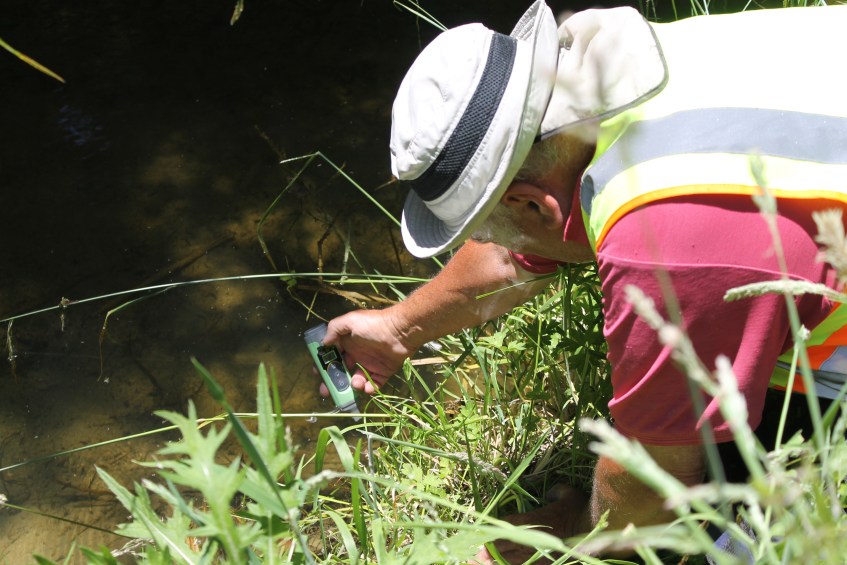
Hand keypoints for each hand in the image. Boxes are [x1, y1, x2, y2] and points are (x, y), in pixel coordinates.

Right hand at [320, 307, 418, 394]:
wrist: (400, 331)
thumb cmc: (373, 325)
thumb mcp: (350, 321)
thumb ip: (334, 329)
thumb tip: (323, 343)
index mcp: (348, 343)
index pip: (332, 356)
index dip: (324, 365)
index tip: (318, 374)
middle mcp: (357, 354)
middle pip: (342, 372)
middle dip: (333, 382)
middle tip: (327, 392)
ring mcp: (370, 364)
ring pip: (356, 380)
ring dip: (353, 385)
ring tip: (355, 383)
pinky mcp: (383, 372)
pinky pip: (373, 384)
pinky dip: (369, 388)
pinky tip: (367, 387)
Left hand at [474, 485, 590, 563]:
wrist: (593, 530)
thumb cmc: (579, 510)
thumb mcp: (567, 494)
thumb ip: (556, 492)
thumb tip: (551, 494)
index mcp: (530, 521)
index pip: (503, 525)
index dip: (492, 529)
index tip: (485, 532)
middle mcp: (529, 539)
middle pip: (501, 546)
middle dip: (490, 548)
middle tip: (480, 551)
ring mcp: (536, 555)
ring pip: (508, 560)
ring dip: (497, 560)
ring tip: (487, 560)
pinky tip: (508, 564)